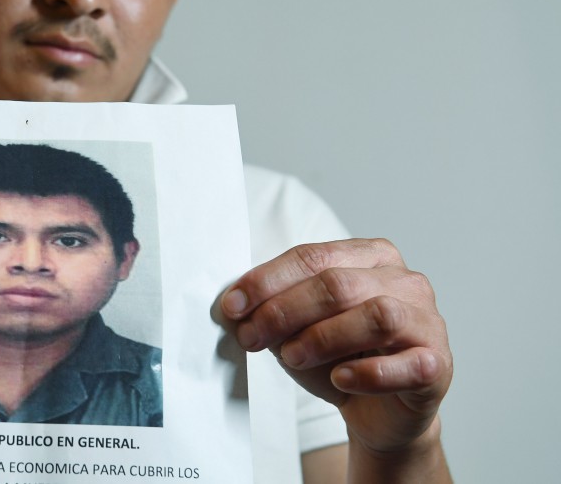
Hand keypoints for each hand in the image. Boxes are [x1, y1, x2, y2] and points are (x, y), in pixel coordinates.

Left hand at [211, 239, 451, 456]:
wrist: (378, 411)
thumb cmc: (340, 357)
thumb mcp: (296, 327)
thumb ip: (269, 309)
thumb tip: (230, 305)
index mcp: (370, 257)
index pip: (312, 257)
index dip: (267, 280)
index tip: (232, 305)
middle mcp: (405, 282)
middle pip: (338, 284)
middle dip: (285, 309)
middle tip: (252, 335)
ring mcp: (428, 321)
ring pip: (376, 316)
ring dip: (323, 337)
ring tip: (291, 357)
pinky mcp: (438, 365)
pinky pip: (407, 364)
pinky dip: (368, 373)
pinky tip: (340, 379)